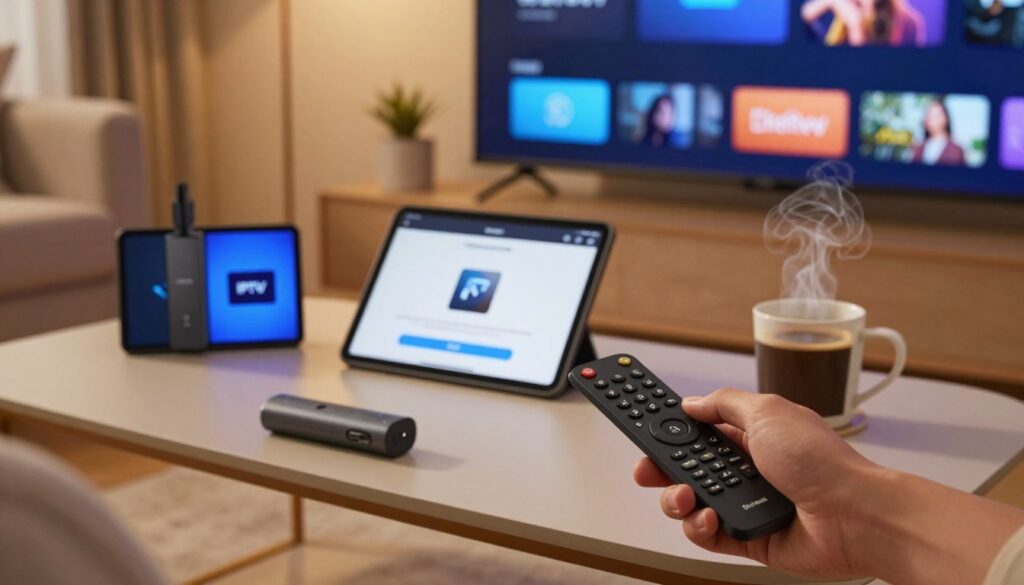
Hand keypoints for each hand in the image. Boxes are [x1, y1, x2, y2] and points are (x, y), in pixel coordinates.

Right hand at [633, 389, 878, 578]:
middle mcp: (744, 469)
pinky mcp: (747, 538)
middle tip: (647, 469)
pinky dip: (700, 527)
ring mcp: (745, 503)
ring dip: (677, 499)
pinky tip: (710, 518)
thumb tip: (691, 403)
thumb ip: (723, 405)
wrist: (854, 515)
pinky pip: (707, 535)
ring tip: (685, 497)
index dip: (669, 428)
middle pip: (685, 468)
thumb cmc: (822, 461)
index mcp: (748, 434)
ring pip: (690, 503)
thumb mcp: (766, 411)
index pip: (697, 430)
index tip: (640, 425)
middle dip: (661, 467)